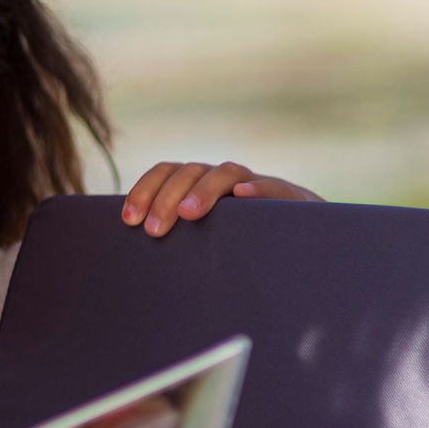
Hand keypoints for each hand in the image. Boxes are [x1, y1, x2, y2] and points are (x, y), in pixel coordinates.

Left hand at [120, 160, 319, 235]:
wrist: (298, 233)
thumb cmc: (239, 236)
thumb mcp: (204, 234)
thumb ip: (177, 235)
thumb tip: (133, 254)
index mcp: (197, 183)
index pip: (165, 173)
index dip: (144, 191)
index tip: (129, 220)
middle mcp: (221, 178)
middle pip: (188, 173)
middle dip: (167, 199)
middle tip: (155, 230)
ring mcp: (253, 183)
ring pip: (224, 173)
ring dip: (204, 191)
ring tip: (189, 213)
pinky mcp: (286, 195)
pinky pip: (271, 186)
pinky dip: (257, 189)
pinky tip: (243, 196)